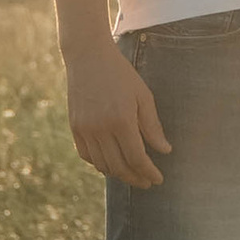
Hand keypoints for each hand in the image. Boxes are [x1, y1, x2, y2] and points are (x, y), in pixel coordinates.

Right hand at [63, 40, 170, 187]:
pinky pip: (87, 155)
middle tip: (147, 182)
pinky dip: (99, 163)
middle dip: (135, 178)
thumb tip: (165, 151)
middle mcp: (101, 128)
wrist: (88, 57)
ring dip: (118, 173)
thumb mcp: (143, 96)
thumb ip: (152, 126)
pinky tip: (111, 163)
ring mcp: (85, 129)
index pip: (137, 158)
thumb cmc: (121, 74)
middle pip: (119, 166)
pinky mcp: (75, 127)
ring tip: (131, 174)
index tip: (158, 179)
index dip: (149, 172)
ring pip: (102, 164)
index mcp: (121, 120)